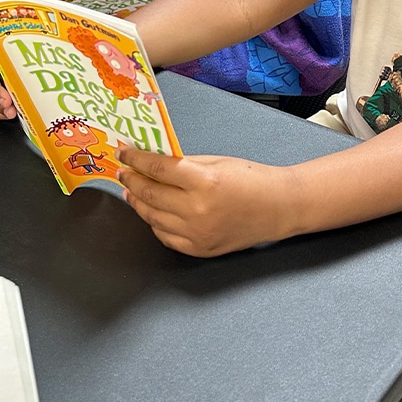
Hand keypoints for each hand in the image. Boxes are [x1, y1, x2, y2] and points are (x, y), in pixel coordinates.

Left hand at [115, 147, 291, 256]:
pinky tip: (151, 211)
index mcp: (203, 182)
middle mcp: (197, 210)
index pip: (156, 169)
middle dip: (131, 180)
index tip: (123, 153)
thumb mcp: (214, 162)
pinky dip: (154, 223)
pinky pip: (165, 236)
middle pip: (149, 194)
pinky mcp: (199, 249)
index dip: (135, 159)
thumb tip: (151, 161)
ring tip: (131, 191)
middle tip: (123, 172)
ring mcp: (197, 234)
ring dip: (137, 202)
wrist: (278, 207)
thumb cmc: (251, 179)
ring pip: (152, 217)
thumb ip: (181, 164)